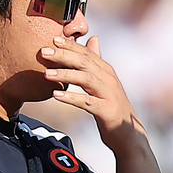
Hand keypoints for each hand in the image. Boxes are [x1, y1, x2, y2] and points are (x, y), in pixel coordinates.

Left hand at [40, 36, 145, 152]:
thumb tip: (93, 39)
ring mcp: (108, 95)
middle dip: (64, 55)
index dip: (71, 45)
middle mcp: (109, 80)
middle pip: (85, 63)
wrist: (129, 134)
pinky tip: (56, 96)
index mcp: (107, 71)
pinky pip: (87, 102)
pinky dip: (71, 97)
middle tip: (44, 52)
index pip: (87, 53)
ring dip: (65, 74)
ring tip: (46, 73)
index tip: (53, 39)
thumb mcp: (105, 82)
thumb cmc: (113, 107)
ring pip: (86, 79)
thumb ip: (97, 62)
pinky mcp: (106, 111)